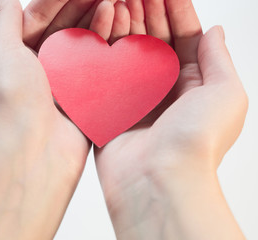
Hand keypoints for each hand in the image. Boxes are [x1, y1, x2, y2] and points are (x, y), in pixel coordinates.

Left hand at [0, 0, 115, 238]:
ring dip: (98, 23)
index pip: (38, 19)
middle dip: (82, 7)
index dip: (57, 0)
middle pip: (64, 30)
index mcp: (17, 58)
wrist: (31, 152)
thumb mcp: (0, 52)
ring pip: (84, 47)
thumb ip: (5, 21)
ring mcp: (64, 85)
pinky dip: (107, 48)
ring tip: (115, 3)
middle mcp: (41, 71)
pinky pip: (98, 68)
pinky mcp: (85, 99)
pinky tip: (119, 28)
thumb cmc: (10, 102)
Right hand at [93, 0, 247, 238]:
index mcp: (194, 85)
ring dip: (125, 24)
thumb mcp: (227, 93)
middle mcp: (164, 89)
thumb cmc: (198, 139)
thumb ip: (218, 58)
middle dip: (147, 13)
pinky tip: (103, 25)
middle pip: (154, 41)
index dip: (175, 11)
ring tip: (119, 1)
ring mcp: (135, 97)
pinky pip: (106, 71)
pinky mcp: (109, 107)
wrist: (159, 179)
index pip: (184, 38)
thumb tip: (215, 30)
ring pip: (129, 51)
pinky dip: (105, 47)